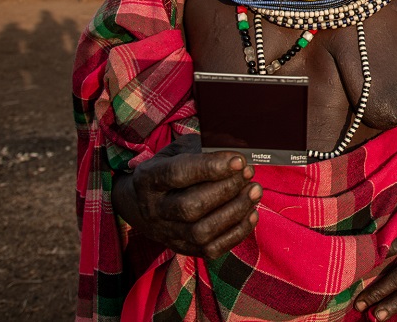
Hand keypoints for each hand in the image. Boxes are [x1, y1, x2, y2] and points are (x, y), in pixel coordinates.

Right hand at [124, 134, 261, 258]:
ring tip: (254, 191)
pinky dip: (237, 232)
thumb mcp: (180, 149)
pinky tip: (251, 213)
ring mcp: (167, 233)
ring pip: (201, 232)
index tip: (239, 160)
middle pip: (190, 207)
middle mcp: (153, 210)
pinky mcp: (183, 248)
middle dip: (226, 189)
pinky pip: (212, 249)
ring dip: (235, 211)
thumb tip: (240, 146)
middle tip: (248, 173)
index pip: (178, 174)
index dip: (211, 167)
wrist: (142, 203)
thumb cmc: (170, 169)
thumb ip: (205, 146)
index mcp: (148, 179)